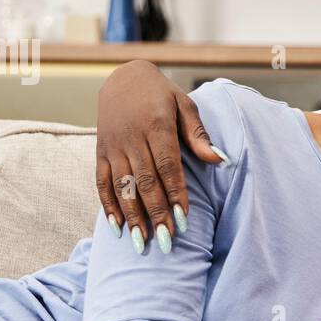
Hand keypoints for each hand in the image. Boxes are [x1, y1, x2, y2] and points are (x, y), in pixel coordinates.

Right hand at [96, 60, 225, 250]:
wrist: (123, 77)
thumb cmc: (161, 95)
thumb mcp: (184, 105)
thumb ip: (198, 134)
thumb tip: (220, 159)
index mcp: (157, 126)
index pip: (168, 166)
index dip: (175, 193)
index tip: (183, 219)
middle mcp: (132, 138)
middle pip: (145, 182)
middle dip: (156, 213)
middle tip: (167, 241)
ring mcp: (114, 146)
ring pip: (122, 186)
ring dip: (133, 216)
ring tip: (143, 242)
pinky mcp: (100, 152)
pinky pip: (102, 182)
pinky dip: (108, 205)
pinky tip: (117, 227)